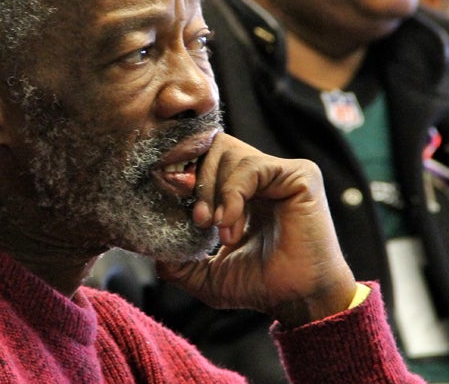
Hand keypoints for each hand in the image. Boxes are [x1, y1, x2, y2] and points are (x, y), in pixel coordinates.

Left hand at [156, 134, 356, 327]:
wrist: (297, 300)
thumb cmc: (259, 286)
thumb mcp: (206, 275)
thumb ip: (178, 261)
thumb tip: (149, 249)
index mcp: (241, 190)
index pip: (205, 158)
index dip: (183, 171)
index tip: (170, 197)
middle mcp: (261, 176)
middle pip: (213, 148)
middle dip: (196, 180)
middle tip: (197, 220)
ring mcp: (280, 172)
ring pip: (228, 153)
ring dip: (214, 192)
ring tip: (217, 228)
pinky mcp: (299, 175)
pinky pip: (251, 167)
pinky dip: (232, 195)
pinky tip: (230, 225)